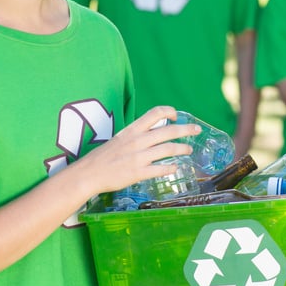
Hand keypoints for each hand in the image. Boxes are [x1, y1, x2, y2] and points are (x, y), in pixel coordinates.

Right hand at [71, 106, 194, 194]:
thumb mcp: (120, 138)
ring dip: (182, 149)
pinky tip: (175, 167)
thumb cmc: (104, 156)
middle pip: (168, 131)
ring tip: (189, 150)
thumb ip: (136, 134)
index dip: (169, 112)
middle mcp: (137, 141)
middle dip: (186, 129)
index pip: (155, 113)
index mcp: (132, 129)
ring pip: (168, 149)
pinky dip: (171, 167)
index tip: (177, 115)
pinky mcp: (138, 173)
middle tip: (197, 130)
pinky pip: (160, 169)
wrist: (89, 173)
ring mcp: (139, 157)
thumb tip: (153, 131)